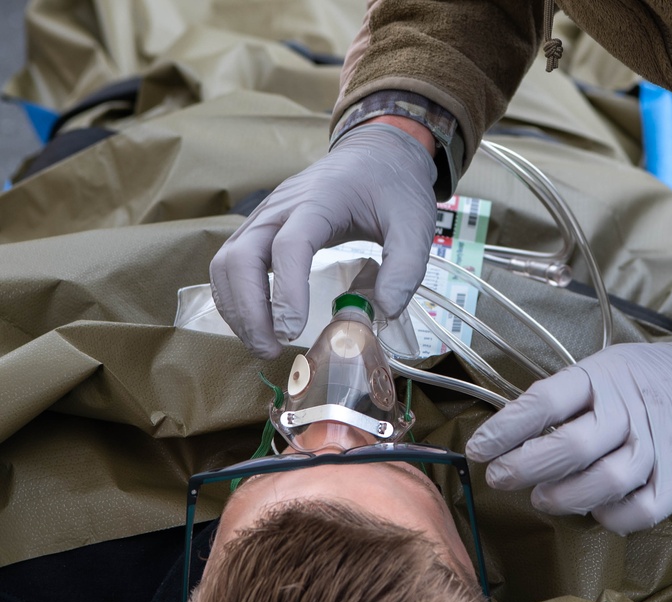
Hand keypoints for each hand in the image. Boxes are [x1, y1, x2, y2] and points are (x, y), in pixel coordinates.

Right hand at [210, 122, 437, 358]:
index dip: (286, 290)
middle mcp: (281, 207)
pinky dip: (236, 298)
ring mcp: (265, 217)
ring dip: (236, 309)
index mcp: (320, 200)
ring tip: (264, 344)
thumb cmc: (393, 186)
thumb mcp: (415, 223)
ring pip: (226, 263)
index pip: (289, 246)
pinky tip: (258, 324)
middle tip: (272, 350)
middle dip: (248, 310)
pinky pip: (232, 265)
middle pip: (239, 257)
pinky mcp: (262, 229)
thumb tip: (384, 313)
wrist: (376, 152)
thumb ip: (406, 267)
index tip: (293, 330)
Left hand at [465, 334, 671, 534]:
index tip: (477, 448)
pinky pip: (638, 510)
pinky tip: (594, 510)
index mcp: (604, 376)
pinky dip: (610, 516)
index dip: (506, 428)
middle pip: (570, 446)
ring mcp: (658, 447)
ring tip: (542, 498)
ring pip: (603, 483)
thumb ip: (567, 396)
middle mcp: (629, 410)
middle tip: (499, 478)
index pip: (545, 401)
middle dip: (524, 467)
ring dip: (563, 497)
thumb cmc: (651, 378)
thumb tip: (512, 432)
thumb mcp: (607, 366)